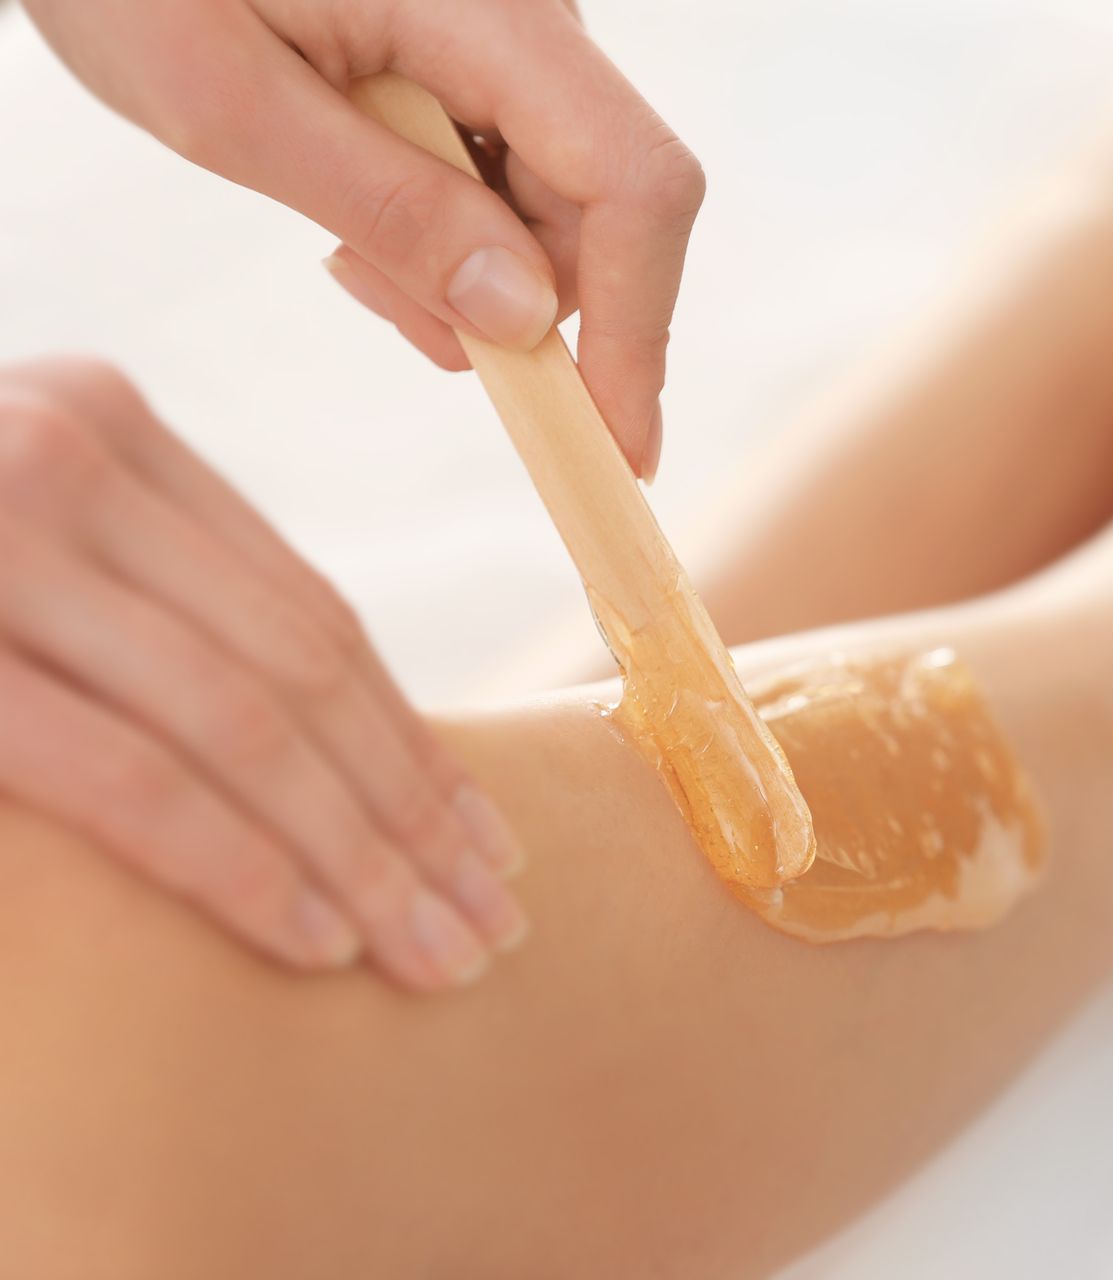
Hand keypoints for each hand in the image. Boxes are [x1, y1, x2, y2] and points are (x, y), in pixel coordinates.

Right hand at [0, 358, 527, 991]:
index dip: (412, 738)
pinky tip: (314, 936)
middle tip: (488, 921)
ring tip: (435, 951)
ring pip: (245, 727)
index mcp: (113, 431)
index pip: (313, 616)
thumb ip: (152, 608)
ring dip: (357, 856)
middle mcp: (66, 461)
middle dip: (412, 815)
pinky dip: (238, 864)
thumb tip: (332, 751)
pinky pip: (128, 776)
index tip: (486, 837)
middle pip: (304, 673)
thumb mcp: (32, 551)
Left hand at [22, 0, 701, 480]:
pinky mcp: (486, 55)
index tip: (615, 446)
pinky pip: (512, 172)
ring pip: (559, 202)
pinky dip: (452, 227)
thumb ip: (390, 213)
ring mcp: (514, 35)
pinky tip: (356, 206)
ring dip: (471, 268)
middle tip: (380, 305)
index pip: (632, 182)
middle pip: (606, 205)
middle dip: (524, 303)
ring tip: (343, 241)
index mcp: (488, 9)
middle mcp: (529, 14)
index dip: (636, 327)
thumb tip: (526, 321)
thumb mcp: (231, 109)